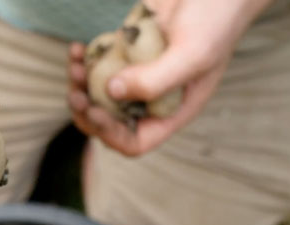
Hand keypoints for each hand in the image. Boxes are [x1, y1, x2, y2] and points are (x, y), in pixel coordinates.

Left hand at [68, 0, 271, 156]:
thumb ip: (155, 81)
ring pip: (98, 94)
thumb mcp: (193, 55)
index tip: (93, 109)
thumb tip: (111, 93)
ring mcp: (138, 73)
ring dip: (80, 85)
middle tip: (75, 92)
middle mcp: (153, 97)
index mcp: (173, 110)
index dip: (110, 133)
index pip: (136, 141)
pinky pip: (97, 66)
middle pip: (110, 121)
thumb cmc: (215, 20)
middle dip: (87, 111)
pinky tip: (77, 48)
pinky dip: (83, 61)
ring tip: (74, 65)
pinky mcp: (126, 51)